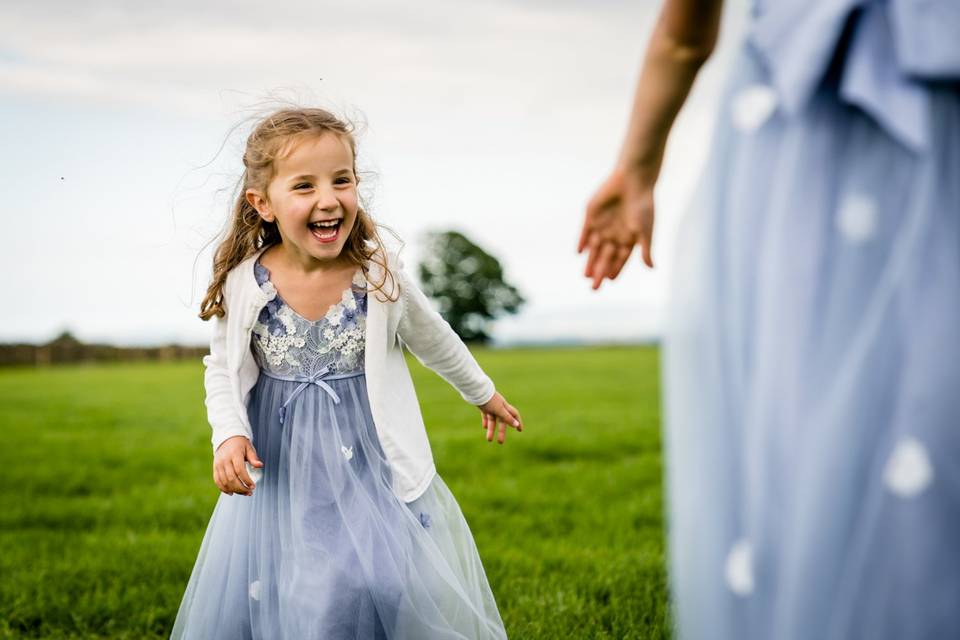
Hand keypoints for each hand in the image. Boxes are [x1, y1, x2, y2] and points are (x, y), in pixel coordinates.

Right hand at [213, 435, 262, 495]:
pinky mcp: (215, 468)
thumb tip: (260, 466)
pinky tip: (232, 493)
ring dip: (234, 490)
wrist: (226, 438)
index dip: (246, 480)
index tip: (253, 486)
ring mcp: (218, 464)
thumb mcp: (249, 447)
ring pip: (224, 482)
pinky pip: (217, 481)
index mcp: (234, 454)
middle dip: (241, 488)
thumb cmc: (240, 444)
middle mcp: (225, 460)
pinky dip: (223, 489)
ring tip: (244, 493)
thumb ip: (253, 458)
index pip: (240, 470)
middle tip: (249, 492)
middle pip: (231, 478)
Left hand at [478, 392, 522, 443]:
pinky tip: (485, 427)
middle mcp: (499, 407)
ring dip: (491, 430)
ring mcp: (491, 407)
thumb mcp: (499, 410)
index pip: (514, 415)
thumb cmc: (490, 400)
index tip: (520, 430)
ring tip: (489, 440)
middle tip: (500, 442)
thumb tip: (516, 425)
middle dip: (502, 432)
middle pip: (502, 421)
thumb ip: (507, 417)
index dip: (518, 422)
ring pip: (493, 420)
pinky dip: (486, 422)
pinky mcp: (484, 406)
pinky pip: (486, 416)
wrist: (477, 391)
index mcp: (505, 407)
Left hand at [578, 164, 655, 289]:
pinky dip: (582, 241)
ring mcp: (603, 224)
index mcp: (629, 237)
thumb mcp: (645, 229)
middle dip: (600, 271)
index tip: (609, 280)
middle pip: (606, 257)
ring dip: (590, 261)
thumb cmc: (643, 204)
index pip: (620, 258)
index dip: (615, 269)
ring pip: (594, 247)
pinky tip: (579, 253)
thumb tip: (652, 268)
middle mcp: (615, 233)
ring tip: (586, 276)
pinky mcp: (591, 215)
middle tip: (594, 287)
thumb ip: (646, 249)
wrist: (633, 179)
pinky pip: (585, 232)